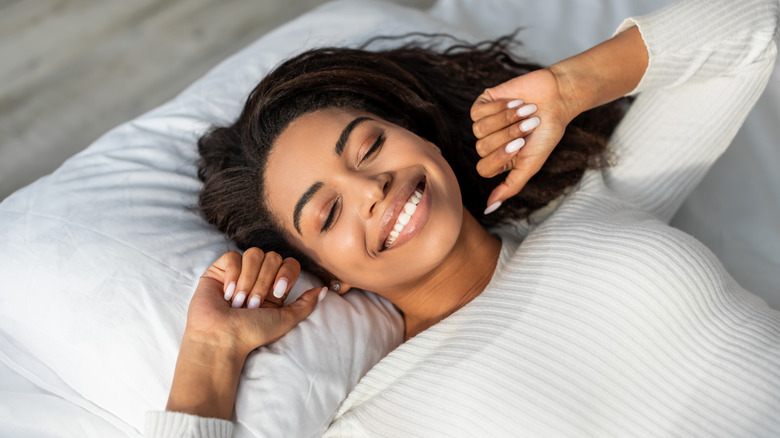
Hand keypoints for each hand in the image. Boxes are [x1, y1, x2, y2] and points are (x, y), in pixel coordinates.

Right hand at [185, 248, 324, 357]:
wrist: (221, 338)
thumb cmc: (252, 333)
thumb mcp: (285, 320)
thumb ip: (305, 304)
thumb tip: (325, 290)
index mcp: (274, 287)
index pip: (289, 263)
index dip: (286, 274)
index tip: (277, 294)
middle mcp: (258, 277)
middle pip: (273, 257)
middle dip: (264, 282)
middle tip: (253, 305)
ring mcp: (238, 272)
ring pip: (254, 254)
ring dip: (248, 281)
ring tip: (239, 302)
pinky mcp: (219, 270)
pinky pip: (232, 256)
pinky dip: (232, 275)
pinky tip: (227, 293)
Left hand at [470, 68, 577, 211]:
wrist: (557, 99)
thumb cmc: (546, 133)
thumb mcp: (531, 164)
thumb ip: (511, 186)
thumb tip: (489, 208)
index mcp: (499, 161)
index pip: (483, 169)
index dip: (502, 155)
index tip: (523, 145)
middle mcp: (489, 144)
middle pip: (481, 148)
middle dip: (508, 135)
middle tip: (529, 125)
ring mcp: (484, 124)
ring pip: (478, 130)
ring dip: (506, 119)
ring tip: (526, 112)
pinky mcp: (483, 104)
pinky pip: (477, 112)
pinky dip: (499, 107)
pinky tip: (515, 102)